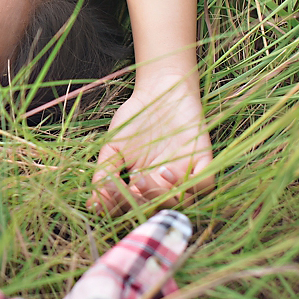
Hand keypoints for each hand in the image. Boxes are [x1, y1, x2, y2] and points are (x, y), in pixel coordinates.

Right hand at [89, 71, 212, 212]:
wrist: (159, 90)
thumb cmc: (135, 118)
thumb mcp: (113, 147)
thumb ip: (105, 173)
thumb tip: (92, 204)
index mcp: (144, 185)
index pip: (134, 207)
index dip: (120, 208)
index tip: (104, 201)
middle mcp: (166, 184)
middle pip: (158, 208)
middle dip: (140, 203)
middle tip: (128, 185)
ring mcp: (185, 173)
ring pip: (182, 202)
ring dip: (161, 198)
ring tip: (143, 179)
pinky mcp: (202, 159)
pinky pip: (205, 184)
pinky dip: (190, 186)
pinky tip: (167, 173)